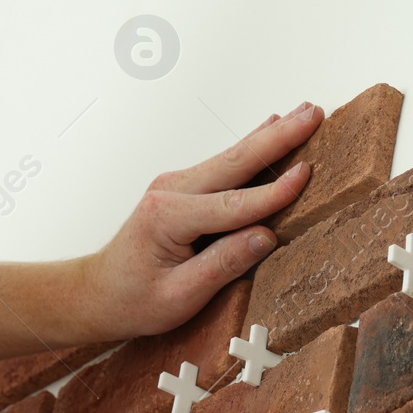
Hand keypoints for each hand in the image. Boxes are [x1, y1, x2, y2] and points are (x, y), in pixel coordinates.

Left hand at [74, 100, 321, 339]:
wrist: (100, 292)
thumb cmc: (133, 298)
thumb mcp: (179, 296)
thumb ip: (223, 266)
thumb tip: (265, 237)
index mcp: (168, 217)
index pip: (233, 204)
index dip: (273, 193)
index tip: (305, 175)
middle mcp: (171, 191)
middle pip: (235, 161)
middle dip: (279, 137)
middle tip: (312, 116)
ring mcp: (177, 185)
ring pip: (233, 157)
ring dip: (271, 135)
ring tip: (303, 114)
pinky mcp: (185, 189)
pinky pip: (226, 165)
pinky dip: (253, 147)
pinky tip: (271, 127)